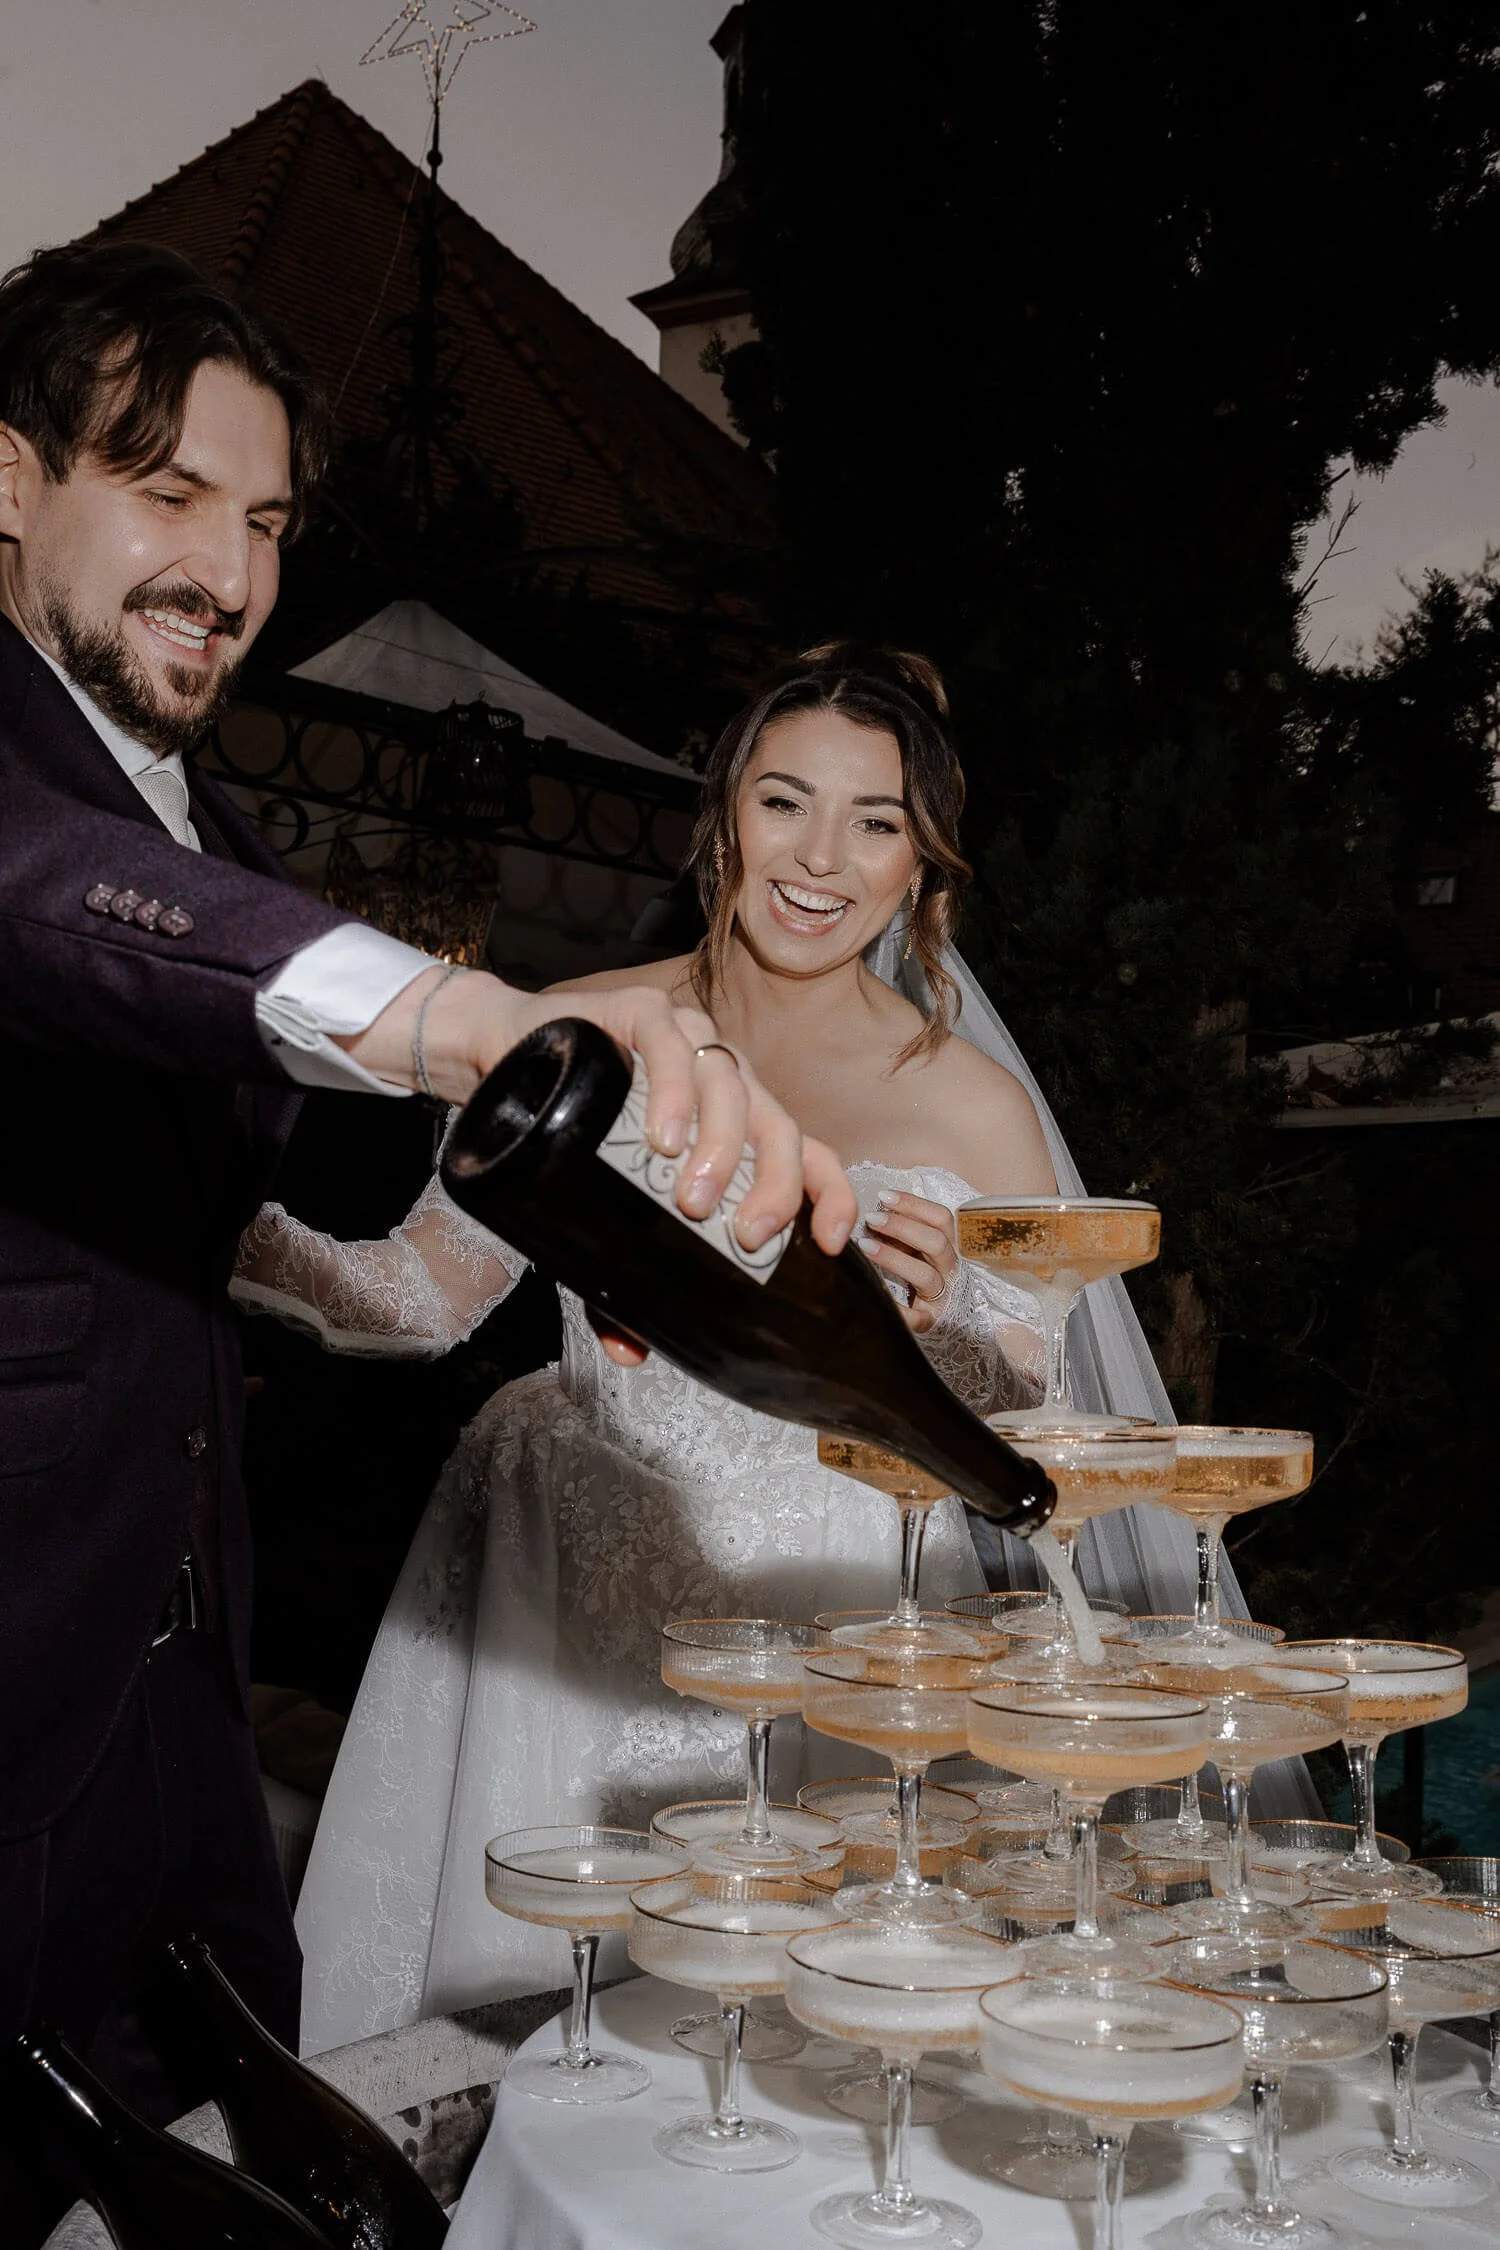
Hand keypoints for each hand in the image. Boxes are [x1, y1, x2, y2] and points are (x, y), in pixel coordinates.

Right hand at [343, 968, 856, 1256]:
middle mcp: (723, 1077)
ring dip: (723, 1145)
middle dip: (775, 1185)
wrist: (500, 1066)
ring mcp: (687, 1039)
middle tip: (743, 1235)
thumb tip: (632, 1351)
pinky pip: (670, 1044)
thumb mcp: (599, 1217)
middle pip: (779, 1125)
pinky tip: (662, 1133)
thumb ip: (619, 1282)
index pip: (807, 1151)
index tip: (831, 1242)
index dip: (829, 1194)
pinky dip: (672, 1090)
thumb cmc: (570, 1138)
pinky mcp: (640, 1012)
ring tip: (693, 1198)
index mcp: (737, 1122)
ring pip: (732, 1083)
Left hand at [861, 1191, 958, 1334]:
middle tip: (871, 1218)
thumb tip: (866, 1205)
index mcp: (947, 1246)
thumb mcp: (915, 1246)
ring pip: (926, 1275)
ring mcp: (942, 1296)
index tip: (883, 1196)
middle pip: (936, 1242)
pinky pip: (916, 1318)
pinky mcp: (930, 1321)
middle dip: (902, 1227)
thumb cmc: (917, 1271)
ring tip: (865, 1246)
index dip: (914, 1204)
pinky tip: (877, 1297)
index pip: (941, 1218)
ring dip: (894, 1258)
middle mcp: (949, 1269)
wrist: (942, 1318)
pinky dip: (899, 1310)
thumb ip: (901, 1229)